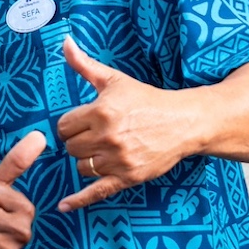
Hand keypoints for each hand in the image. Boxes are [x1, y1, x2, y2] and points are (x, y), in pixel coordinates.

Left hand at [55, 38, 197, 211]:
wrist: (184, 122)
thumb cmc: (147, 100)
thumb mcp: (115, 80)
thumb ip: (85, 64)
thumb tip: (64, 42)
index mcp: (102, 111)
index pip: (64, 126)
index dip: (71, 125)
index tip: (83, 122)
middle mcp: (108, 137)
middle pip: (70, 148)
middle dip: (78, 142)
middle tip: (94, 135)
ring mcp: (118, 159)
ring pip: (81, 167)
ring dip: (86, 160)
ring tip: (102, 150)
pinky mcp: (128, 177)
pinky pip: (96, 191)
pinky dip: (78, 200)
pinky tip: (63, 206)